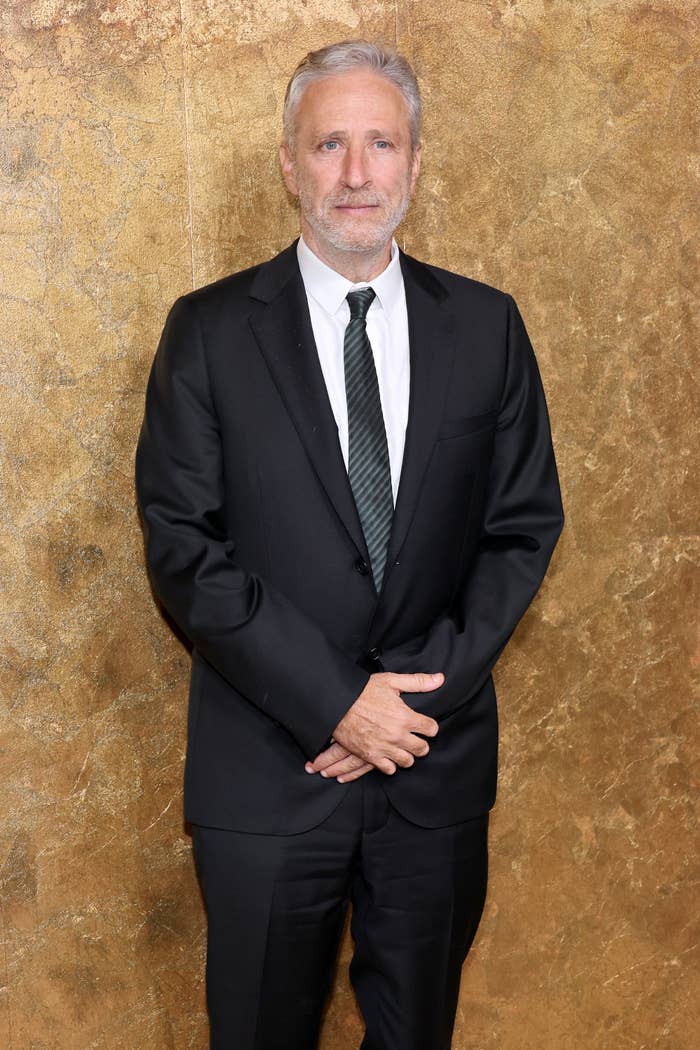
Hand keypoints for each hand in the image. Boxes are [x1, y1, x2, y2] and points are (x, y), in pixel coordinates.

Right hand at [306, 671, 442, 777]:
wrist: (337, 703)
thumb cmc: (363, 691)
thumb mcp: (391, 681)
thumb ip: (418, 682)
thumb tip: (439, 679)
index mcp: (405, 717)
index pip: (431, 729)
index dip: (429, 727)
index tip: (424, 725)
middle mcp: (397, 735)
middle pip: (422, 749)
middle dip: (420, 743)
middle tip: (414, 738)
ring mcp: (384, 747)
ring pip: (407, 762)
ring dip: (407, 755)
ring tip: (402, 747)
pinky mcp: (370, 756)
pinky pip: (389, 769)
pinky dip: (390, 764)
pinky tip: (388, 755)